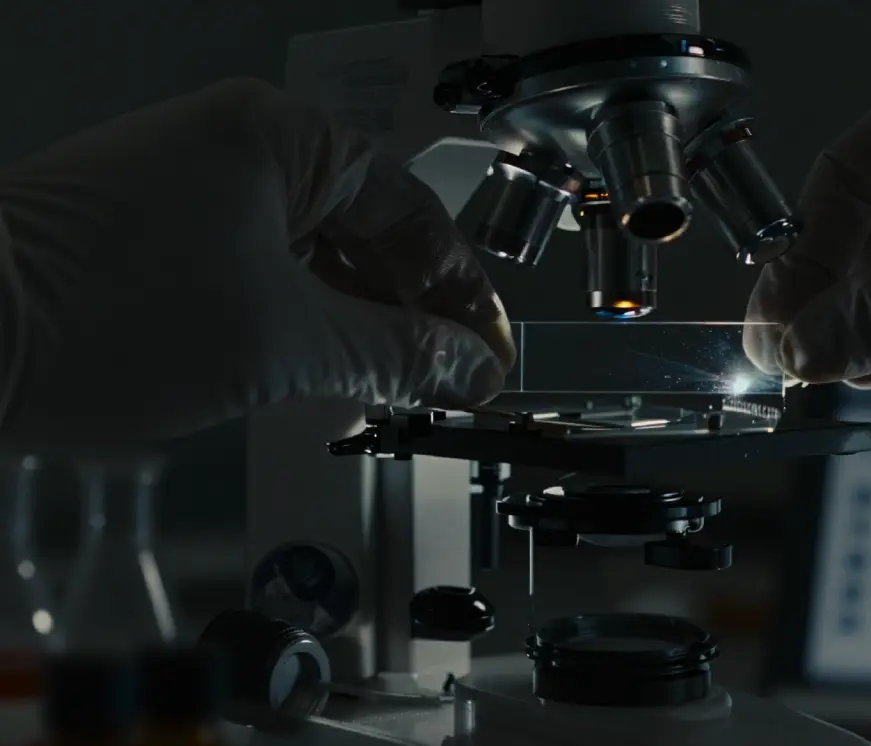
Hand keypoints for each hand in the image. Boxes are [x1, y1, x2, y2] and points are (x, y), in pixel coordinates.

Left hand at [0, 79, 515, 446]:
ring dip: (361, 325)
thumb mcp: (283, 343)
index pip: (413, 214)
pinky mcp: (160, 235)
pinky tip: (328, 374)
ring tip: (396, 390)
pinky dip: (304, 323)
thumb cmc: (99, 312)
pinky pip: (264, 272)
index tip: (491, 358)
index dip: (465, 296)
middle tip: (452, 382)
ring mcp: (194, 188)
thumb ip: (395, 357)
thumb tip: (470, 372)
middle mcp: (239, 148)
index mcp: (281, 137)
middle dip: (415, 313)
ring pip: (316, 257)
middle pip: (368, 232)